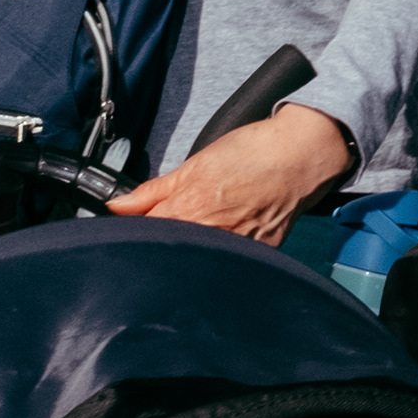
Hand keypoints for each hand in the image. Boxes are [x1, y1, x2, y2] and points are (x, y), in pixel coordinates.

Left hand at [107, 103, 353, 242]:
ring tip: (209, 227)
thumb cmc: (252, 154)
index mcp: (186, 211)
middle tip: (176, 226)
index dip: (135, 232)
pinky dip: (225, 255)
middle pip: (170, 253)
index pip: (143, 236)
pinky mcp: (260, 255)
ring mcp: (236, 249)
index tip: (136, 228)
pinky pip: (232, 264)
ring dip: (194, 251)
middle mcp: (209, 236)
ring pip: (200, 262)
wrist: (301, 154)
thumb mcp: (194, 165)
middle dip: (164, 244)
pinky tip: (230, 236)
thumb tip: (116, 206)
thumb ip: (152, 191)